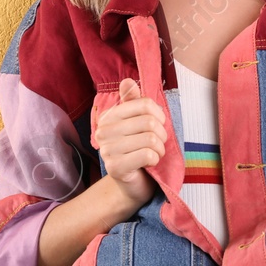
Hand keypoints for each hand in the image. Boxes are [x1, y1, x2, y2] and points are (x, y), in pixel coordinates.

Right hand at [93, 78, 163, 208]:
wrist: (132, 184)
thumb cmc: (138, 150)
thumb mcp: (138, 124)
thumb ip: (134, 102)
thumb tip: (127, 81)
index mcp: (108, 117)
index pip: (144, 104)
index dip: (159, 115)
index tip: (158, 125)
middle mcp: (103, 131)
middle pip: (149, 122)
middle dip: (162, 134)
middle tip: (158, 144)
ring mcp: (107, 150)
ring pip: (150, 139)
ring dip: (160, 149)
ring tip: (154, 153)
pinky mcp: (115, 168)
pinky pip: (148, 155)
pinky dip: (155, 159)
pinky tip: (149, 163)